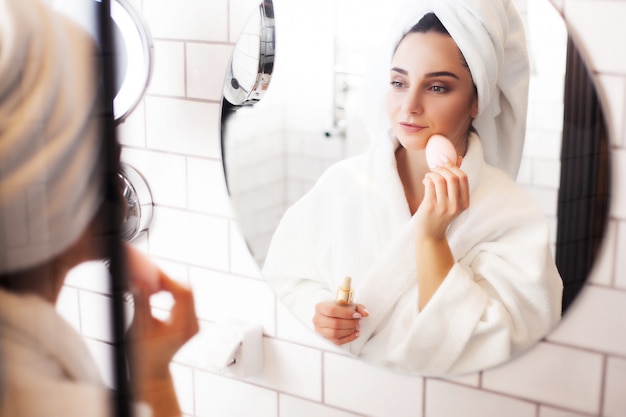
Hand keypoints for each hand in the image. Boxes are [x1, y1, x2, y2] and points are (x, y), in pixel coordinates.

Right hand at [125, 245, 198, 416]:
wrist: (152, 371)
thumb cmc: (143, 357)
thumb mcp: (138, 328)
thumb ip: (141, 303)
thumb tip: (139, 282)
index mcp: (182, 328)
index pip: (183, 294)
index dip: (168, 280)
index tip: (154, 273)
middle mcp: (192, 325)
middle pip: (188, 291)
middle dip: (169, 281)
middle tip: (151, 275)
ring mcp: (195, 324)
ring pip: (188, 293)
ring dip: (170, 285)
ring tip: (152, 282)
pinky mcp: (191, 321)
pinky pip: (186, 299)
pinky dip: (173, 292)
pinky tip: (159, 291)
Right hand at [312, 301, 368, 344]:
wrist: (332, 314)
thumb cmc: (339, 308)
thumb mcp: (348, 304)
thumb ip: (358, 307)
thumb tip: (366, 313)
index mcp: (320, 307)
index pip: (332, 310)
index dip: (346, 314)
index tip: (357, 315)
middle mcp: (317, 319)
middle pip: (334, 323)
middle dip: (350, 323)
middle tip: (359, 321)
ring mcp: (320, 330)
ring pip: (335, 333)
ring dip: (349, 331)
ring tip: (357, 326)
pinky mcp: (325, 339)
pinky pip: (337, 341)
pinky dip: (349, 338)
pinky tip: (356, 333)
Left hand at [416, 157, 468, 240]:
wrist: (430, 234)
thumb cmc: (440, 214)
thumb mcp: (452, 200)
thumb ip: (456, 182)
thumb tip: (459, 159)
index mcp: (464, 203)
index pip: (463, 178)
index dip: (454, 166)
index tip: (445, 159)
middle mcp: (455, 205)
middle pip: (452, 177)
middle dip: (442, 168)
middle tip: (435, 167)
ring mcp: (443, 207)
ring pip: (440, 180)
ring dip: (432, 173)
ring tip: (429, 175)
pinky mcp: (430, 207)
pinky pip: (429, 185)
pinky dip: (427, 179)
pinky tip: (425, 181)